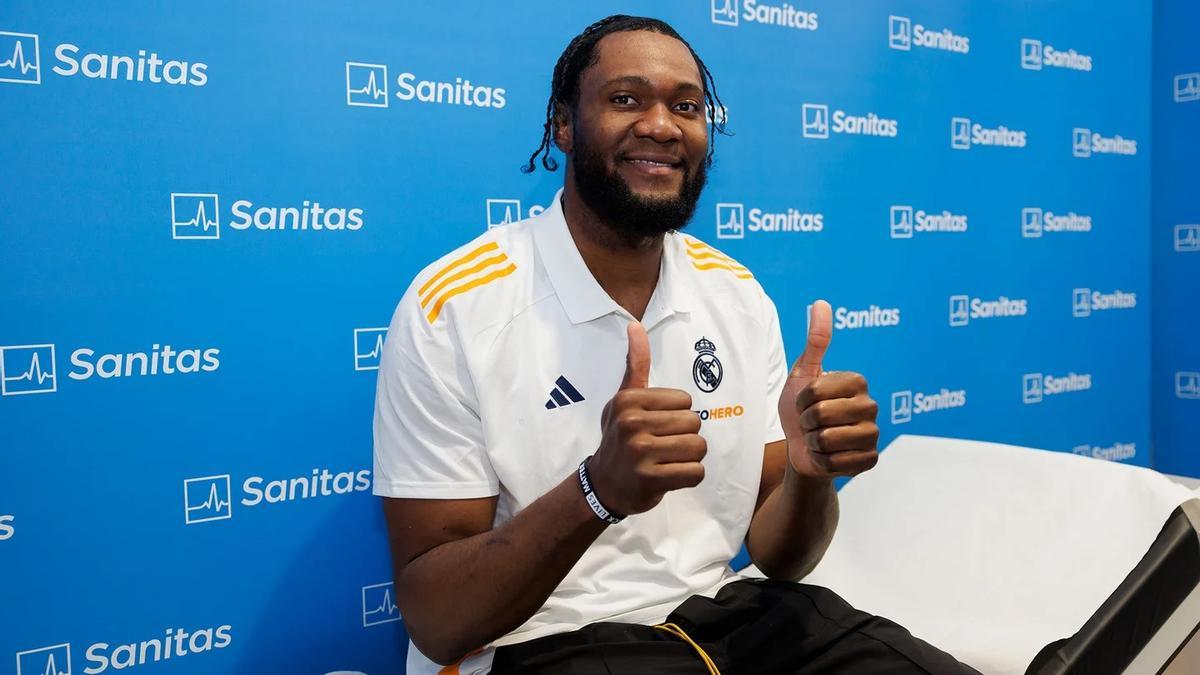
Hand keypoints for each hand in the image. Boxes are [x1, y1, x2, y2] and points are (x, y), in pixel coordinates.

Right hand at [588, 321, 706, 515]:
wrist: (603, 485)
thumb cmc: (619, 437)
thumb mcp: (624, 399)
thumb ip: (636, 364)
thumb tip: (635, 325)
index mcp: (628, 401)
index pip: (686, 400)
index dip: (678, 415)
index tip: (656, 426)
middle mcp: (631, 424)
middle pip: (694, 423)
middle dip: (685, 437)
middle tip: (661, 447)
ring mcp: (639, 453)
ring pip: (699, 448)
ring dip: (690, 458)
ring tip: (667, 460)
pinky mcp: (650, 480)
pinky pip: (696, 472)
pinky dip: (689, 476)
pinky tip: (669, 476)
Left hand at [778, 301, 879, 478]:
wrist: (801, 447)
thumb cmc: (801, 408)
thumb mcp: (803, 374)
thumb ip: (815, 341)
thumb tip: (821, 303)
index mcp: (857, 381)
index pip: (814, 392)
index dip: (800, 400)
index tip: (805, 401)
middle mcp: (871, 406)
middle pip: (820, 415)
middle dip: (806, 422)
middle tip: (811, 422)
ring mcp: (873, 434)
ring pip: (827, 440)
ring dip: (813, 443)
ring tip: (818, 438)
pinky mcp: (870, 460)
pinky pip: (835, 462)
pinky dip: (822, 461)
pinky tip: (827, 455)